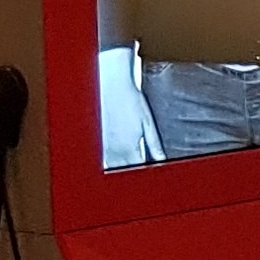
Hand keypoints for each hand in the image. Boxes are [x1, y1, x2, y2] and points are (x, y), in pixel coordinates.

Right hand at [98, 47, 160, 168]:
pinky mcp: (97, 138)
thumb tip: (161, 159)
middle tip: (141, 171)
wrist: (112, 86)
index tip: (152, 172)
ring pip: (111, 165)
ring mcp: (103, 145)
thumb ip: (154, 144)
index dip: (146, 171)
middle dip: (132, 171)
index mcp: (129, 148)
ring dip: (120, 167)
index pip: (138, 168)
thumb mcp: (148, 123)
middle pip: (123, 170)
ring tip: (130, 164)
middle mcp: (114, 150)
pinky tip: (117, 157)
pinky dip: (110, 159)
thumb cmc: (131, 101)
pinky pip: (103, 156)